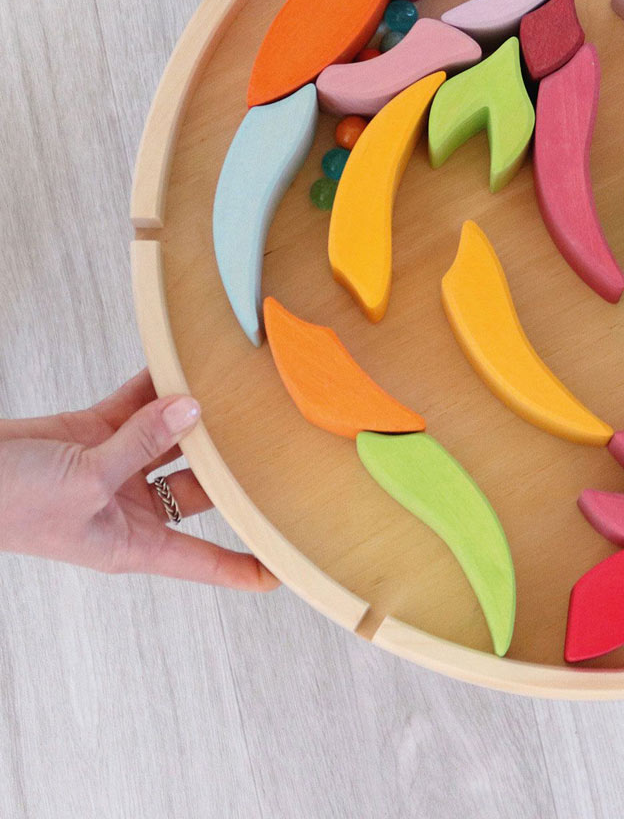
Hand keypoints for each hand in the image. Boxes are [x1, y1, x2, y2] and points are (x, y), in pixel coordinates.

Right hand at [0, 370, 276, 590]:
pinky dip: (158, 386)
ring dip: (198, 416)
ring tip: (238, 391)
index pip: (203, 561)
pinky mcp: (93, 432)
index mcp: (132, 542)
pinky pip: (138, 406)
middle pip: (201, 488)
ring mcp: (114, 467)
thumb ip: (141, 442)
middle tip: (278, 442)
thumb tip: (192, 409)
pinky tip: (186, 365)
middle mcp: (130, 507)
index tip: (285, 570)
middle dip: (234, 467)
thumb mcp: (83, 481)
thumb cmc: (7, 503)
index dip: (243, 567)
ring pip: (174, 440)